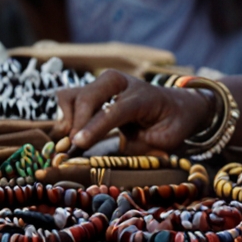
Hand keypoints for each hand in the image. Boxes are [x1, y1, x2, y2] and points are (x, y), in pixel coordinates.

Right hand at [54, 70, 213, 152]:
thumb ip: (142, 148)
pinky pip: (68, 99)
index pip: (115, 110)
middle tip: (74, 149)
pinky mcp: (93, 89)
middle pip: (88, 97)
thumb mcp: (167, 140)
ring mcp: (104, 83)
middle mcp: (121, 83)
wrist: (177, 104)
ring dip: (68, 120)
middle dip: (77, 123)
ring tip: (76, 141)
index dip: (95, 127)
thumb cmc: (172, 124)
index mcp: (143, 96)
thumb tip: (115, 158)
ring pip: (72, 95)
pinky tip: (74, 133)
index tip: (78, 143)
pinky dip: (65, 117)